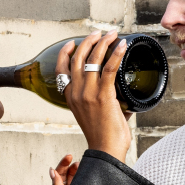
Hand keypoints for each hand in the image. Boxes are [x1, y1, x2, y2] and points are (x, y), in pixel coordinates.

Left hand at [50, 154, 79, 184]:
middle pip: (66, 173)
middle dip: (70, 165)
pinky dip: (82, 174)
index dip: (63, 164)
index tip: (69, 156)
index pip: (59, 173)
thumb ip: (57, 184)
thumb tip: (52, 170)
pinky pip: (81, 181)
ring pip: (74, 176)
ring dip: (77, 169)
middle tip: (76, 160)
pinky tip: (87, 171)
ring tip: (82, 165)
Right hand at [56, 29, 132, 163]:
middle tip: (99, 33)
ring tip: (111, 34)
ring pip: (93, 58)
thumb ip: (101, 100)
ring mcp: (89, 93)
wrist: (105, 151)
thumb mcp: (93, 114)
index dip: (67, 51)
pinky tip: (122, 45)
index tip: (74, 42)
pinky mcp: (104, 95)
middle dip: (88, 40)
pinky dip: (117, 54)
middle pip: (78, 57)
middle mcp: (76, 92)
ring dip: (103, 42)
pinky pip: (110, 68)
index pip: (62, 68)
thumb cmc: (103, 136)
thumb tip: (121, 94)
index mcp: (70, 97)